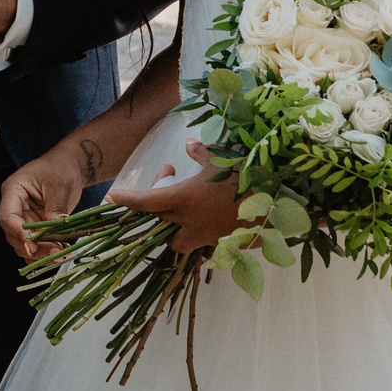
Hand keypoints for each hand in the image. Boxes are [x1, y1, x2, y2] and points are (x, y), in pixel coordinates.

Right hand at [0, 146, 95, 260]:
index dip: (19, 234)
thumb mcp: (59, 185)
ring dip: (40, 254)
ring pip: (23, 244)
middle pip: (13, 235)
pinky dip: (46, 252)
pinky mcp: (35, 227)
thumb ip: (55, 207)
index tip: (34, 246)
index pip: (8, 217)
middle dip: (33, 247)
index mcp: (13, 191)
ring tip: (61, 253)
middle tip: (55, 252)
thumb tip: (55, 228)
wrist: (69, 167)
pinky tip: (62, 250)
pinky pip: (35, 245)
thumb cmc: (60, 168)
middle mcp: (15, 207)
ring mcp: (24, 219)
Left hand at [105, 138, 239, 253]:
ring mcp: (207, 237)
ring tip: (184, 208)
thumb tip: (188, 144)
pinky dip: (200, 232)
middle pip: (159, 223)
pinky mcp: (224, 245)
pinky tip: (212, 216)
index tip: (110, 198)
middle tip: (169, 180)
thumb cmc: (247, 175)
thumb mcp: (222, 158)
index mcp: (184, 199)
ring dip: (175, 228)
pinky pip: (204, 244)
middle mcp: (190, 222)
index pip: (144, 202)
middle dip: (156, 206)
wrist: (281, 203)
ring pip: (178, 241)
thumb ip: (201, 153)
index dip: (125, 200)